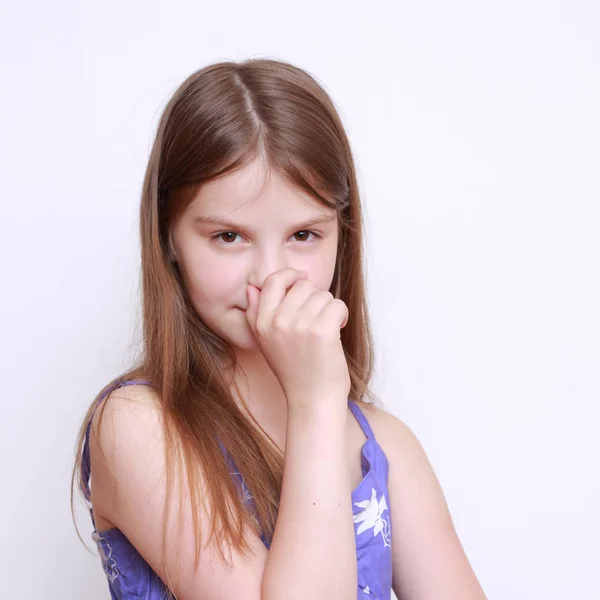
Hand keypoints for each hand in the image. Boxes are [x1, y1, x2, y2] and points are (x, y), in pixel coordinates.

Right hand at [244, 268, 350, 409]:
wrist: (312, 400)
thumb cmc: (294, 370)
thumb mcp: (266, 342)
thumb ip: (256, 315)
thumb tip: (253, 288)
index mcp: (261, 322)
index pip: (273, 281)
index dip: (290, 275)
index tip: (302, 278)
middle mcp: (277, 321)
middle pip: (304, 285)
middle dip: (316, 298)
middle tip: (318, 319)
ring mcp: (299, 325)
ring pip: (323, 295)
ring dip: (330, 309)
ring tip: (326, 330)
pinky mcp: (322, 331)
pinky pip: (337, 305)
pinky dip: (342, 315)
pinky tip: (338, 330)